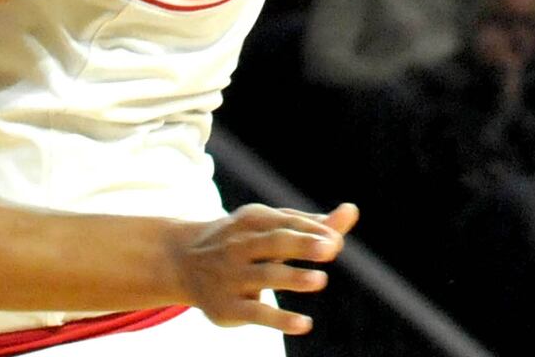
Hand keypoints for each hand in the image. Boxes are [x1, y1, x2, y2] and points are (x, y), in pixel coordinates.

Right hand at [169, 201, 356, 333]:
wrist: (183, 261)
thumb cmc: (241, 242)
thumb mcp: (268, 227)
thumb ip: (310, 223)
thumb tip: (351, 211)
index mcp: (251, 220)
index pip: (284, 222)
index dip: (310, 230)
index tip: (335, 239)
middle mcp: (240, 245)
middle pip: (274, 243)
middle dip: (301, 244)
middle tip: (331, 248)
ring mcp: (233, 276)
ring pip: (265, 276)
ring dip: (292, 277)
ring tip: (319, 280)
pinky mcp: (229, 307)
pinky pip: (256, 313)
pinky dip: (280, 318)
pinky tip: (305, 323)